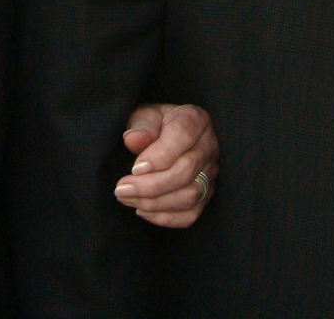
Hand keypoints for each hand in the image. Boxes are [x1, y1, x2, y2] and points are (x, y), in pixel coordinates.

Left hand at [112, 103, 218, 227]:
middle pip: (185, 172)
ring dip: (154, 203)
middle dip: (150, 185)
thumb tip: (133, 139)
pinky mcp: (207, 194)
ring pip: (189, 196)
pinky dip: (165, 217)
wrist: (168, 136)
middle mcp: (209, 146)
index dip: (158, 157)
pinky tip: (143, 210)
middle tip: (122, 189)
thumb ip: (141, 126)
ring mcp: (211, 173)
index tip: (134, 169)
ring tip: (127, 199)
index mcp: (195, 120)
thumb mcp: (146, 116)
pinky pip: (191, 214)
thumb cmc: (156, 125)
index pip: (182, 137)